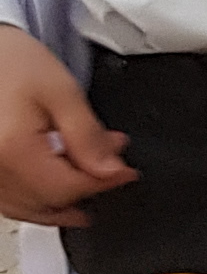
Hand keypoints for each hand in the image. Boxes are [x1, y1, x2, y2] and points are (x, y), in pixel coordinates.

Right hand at [0, 25, 131, 224]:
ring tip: (87, 190)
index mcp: (13, 150)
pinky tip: (51, 195)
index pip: (69, 187)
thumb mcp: (63, 92)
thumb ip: (88, 136)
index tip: (128, 173)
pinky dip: (33, 203)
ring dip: (60, 205)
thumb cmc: (12, 63)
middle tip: (111, 169)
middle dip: (87, 189)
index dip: (106, 183)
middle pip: (49, 201)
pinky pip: (6, 202)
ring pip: (26, 209)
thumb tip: (111, 170)